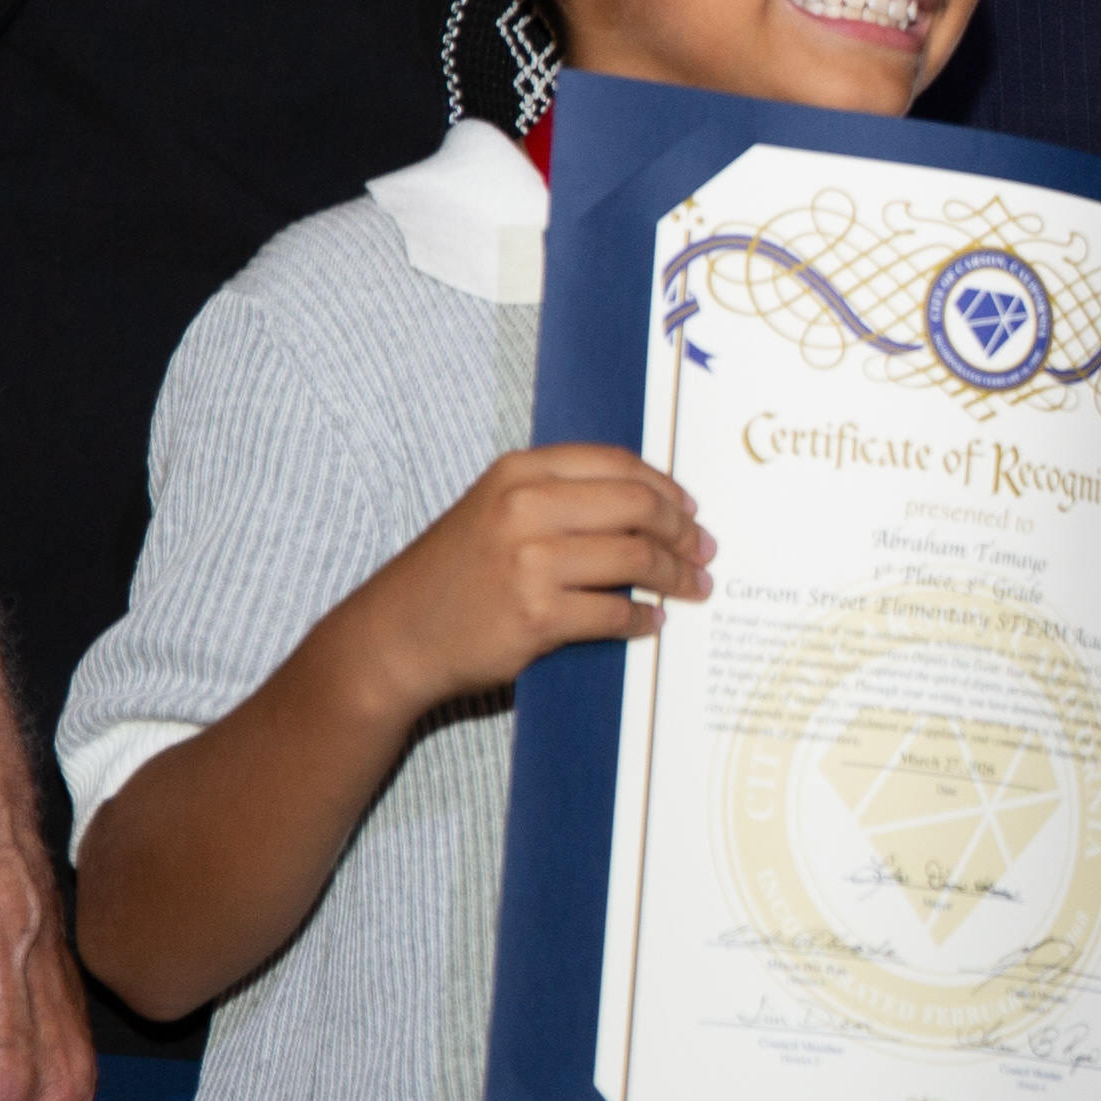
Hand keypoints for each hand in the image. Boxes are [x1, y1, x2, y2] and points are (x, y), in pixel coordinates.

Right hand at [320, 443, 707, 717]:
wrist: (396, 635)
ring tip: (694, 588)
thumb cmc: (455, 572)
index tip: (690, 509)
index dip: (665, 487)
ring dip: (676, 578)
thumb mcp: (495, 509)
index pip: (617, 465)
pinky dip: (643, 620)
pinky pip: (616, 614)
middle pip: (638, 509)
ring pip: (637, 561)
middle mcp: (524, 509)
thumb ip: (560, 496)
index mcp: (519, 473)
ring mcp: (530, 563)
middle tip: (704, 551)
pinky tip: (652, 622)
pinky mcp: (537, 615)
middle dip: (683, 532)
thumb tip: (650, 504)